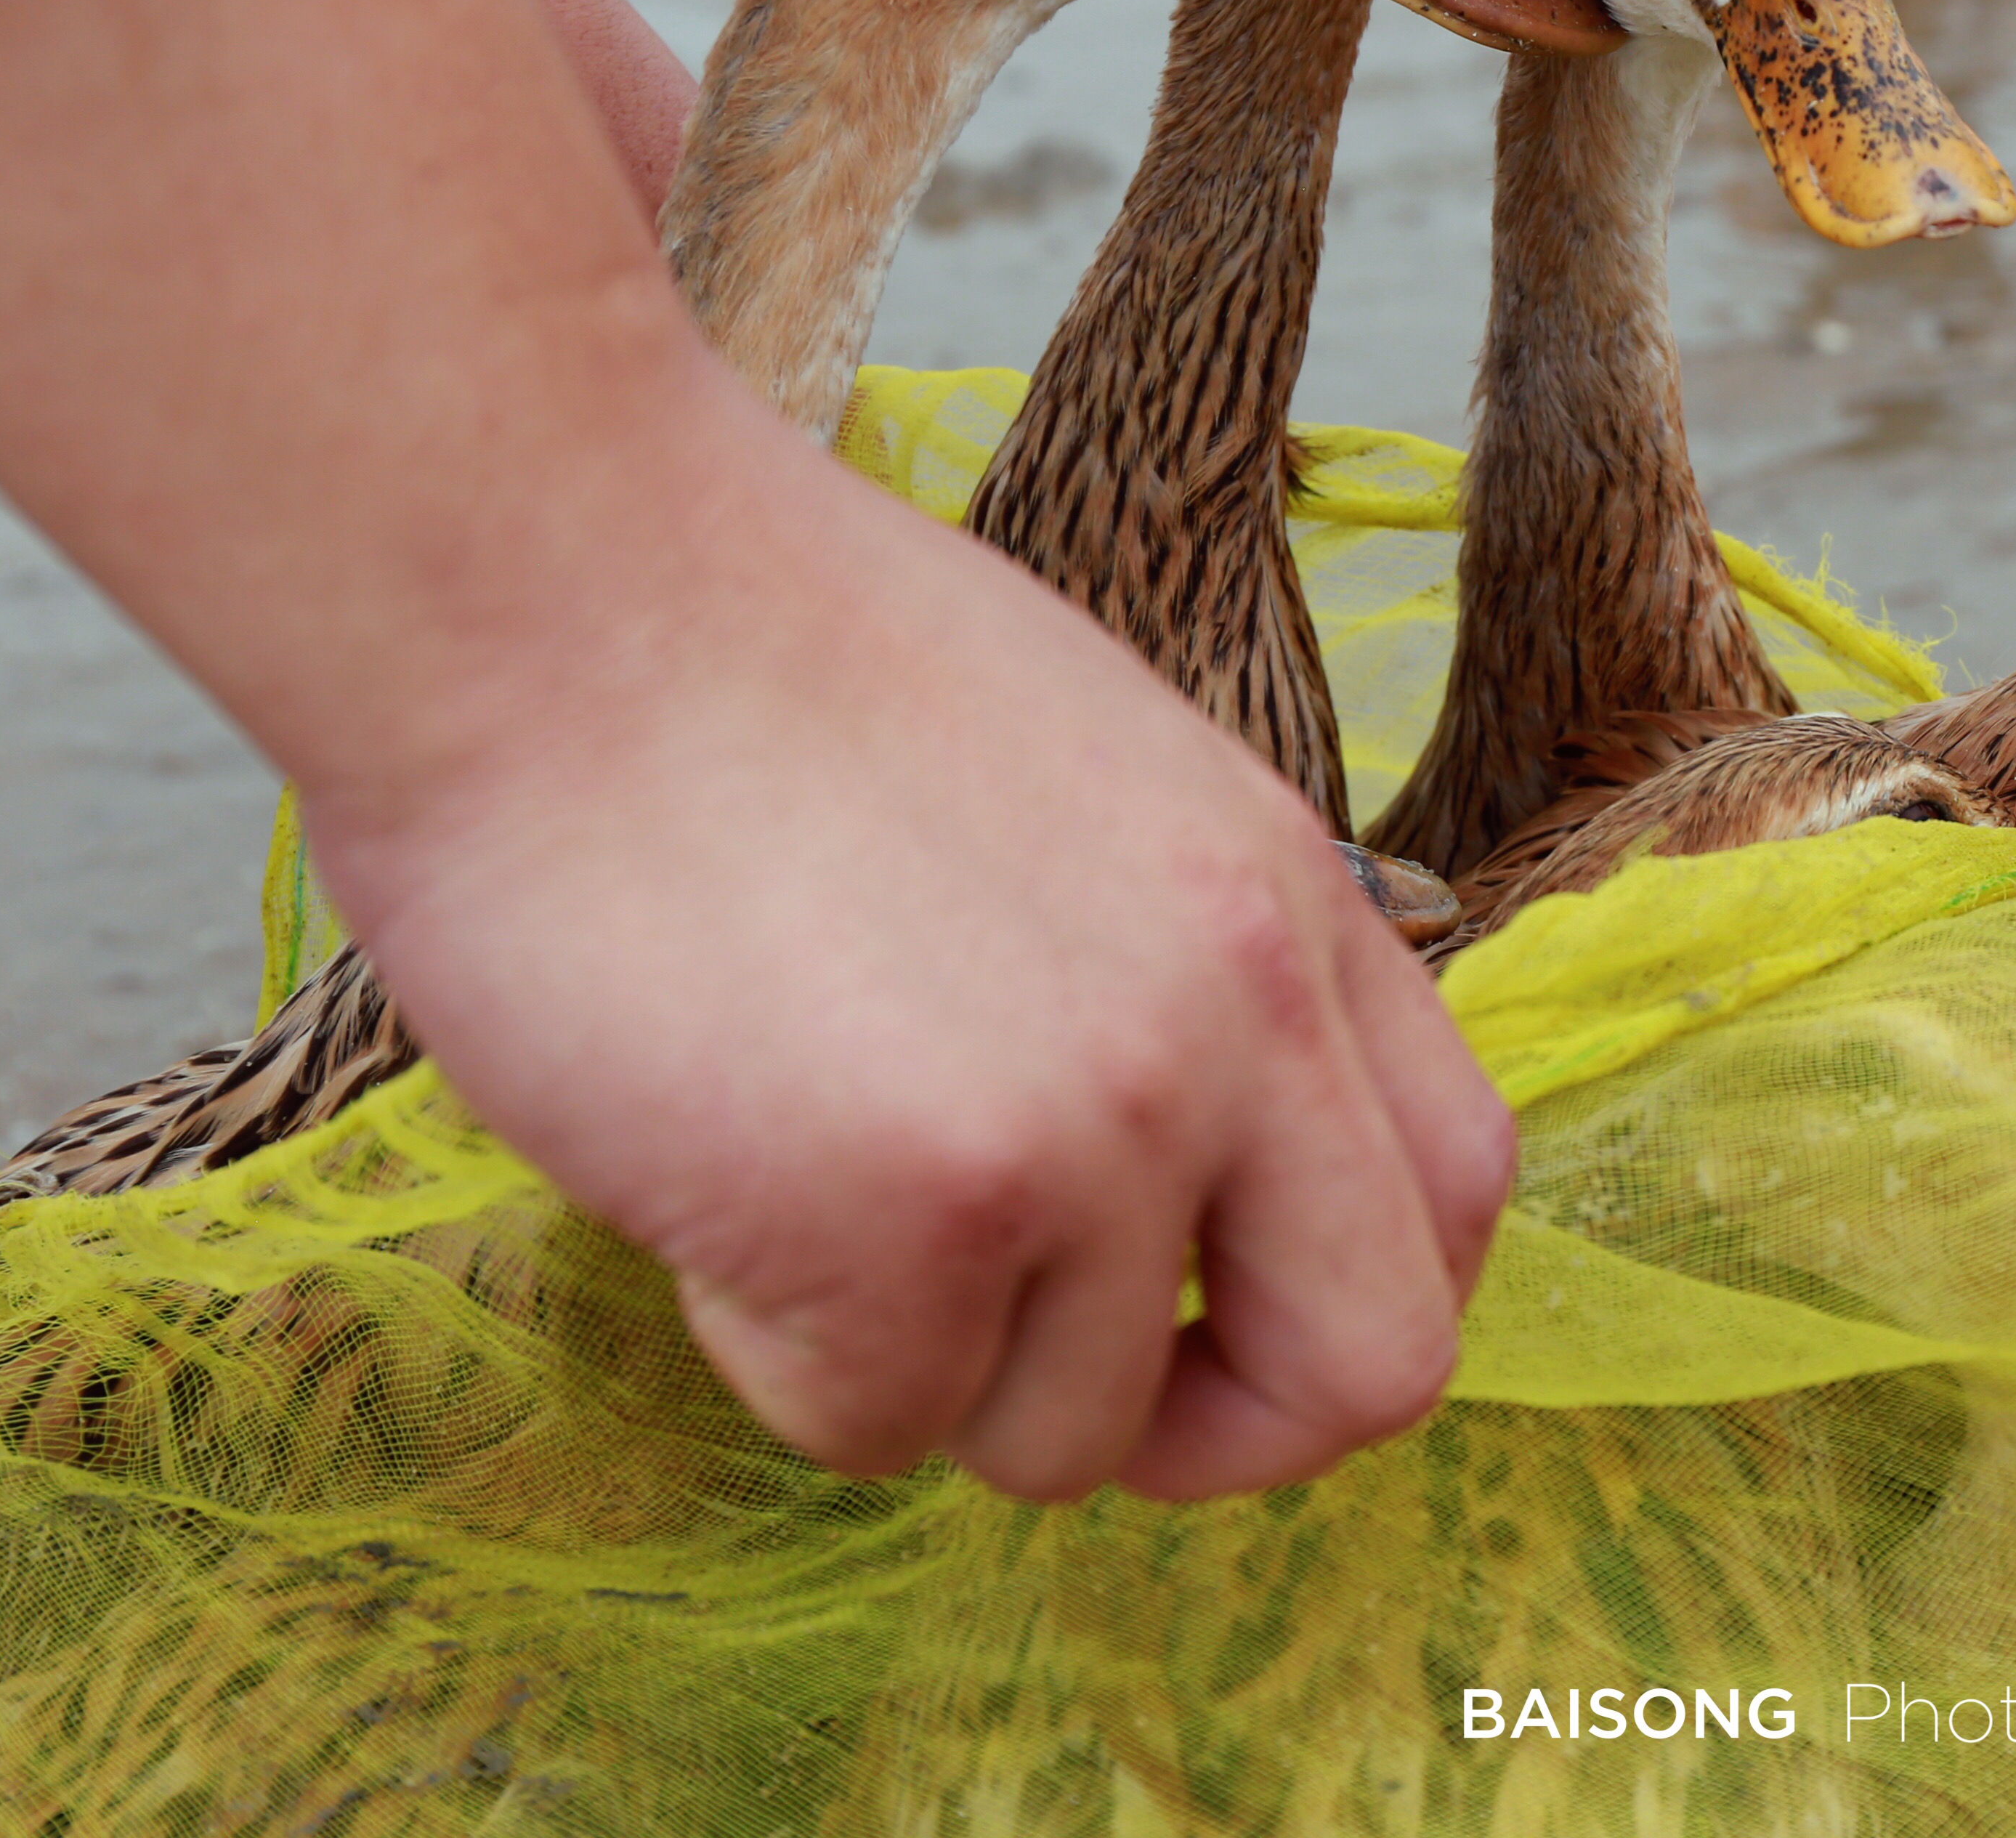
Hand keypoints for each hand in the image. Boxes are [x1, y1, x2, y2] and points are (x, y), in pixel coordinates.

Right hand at [310, 384, 1513, 1501]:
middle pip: (1373, 1371)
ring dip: (921, 1367)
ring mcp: (1100, 1121)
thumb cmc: (764, 668)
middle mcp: (1243, 1021)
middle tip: (1042, 1384)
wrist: (557, 576)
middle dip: (1220, 1440)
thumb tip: (1182, 1196)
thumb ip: (1181, 978)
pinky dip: (772, 1350)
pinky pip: (874, 1423)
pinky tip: (705, 1175)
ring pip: (1068, 1431)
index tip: (1208, 1319)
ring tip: (791, 1174)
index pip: (1458, 1191)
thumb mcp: (1094, 788)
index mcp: (1290, 907)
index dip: (1342, 1304)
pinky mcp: (919, 1215)